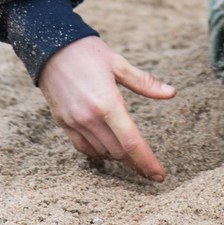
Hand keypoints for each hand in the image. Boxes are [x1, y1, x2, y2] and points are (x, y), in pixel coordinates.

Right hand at [38, 35, 175, 180]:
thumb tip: (171, 93)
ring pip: (101, 152)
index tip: (159, 176)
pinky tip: (108, 151)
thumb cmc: (89, 53)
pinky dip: (98, 153)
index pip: (132, 142)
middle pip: (118, 151)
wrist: (52, 48)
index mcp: (108, 103)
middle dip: (136, 162)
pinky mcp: (63, 123)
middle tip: (150, 168)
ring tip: (133, 159)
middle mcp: (90, 118)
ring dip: (118, 158)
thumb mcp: (119, 63)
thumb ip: (145, 82)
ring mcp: (74, 123)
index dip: (147, 162)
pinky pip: (83, 148)